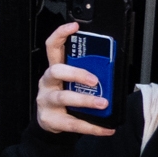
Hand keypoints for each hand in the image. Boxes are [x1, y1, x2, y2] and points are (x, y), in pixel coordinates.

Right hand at [35, 21, 114, 137]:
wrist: (51, 125)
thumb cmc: (65, 101)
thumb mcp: (71, 84)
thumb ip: (85, 76)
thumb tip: (111, 74)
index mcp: (55, 70)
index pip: (52, 47)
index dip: (60, 34)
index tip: (74, 27)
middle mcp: (48, 83)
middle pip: (56, 70)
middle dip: (76, 72)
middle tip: (95, 80)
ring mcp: (47, 101)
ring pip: (63, 97)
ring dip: (85, 100)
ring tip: (103, 103)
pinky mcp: (51, 119)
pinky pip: (73, 123)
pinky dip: (92, 127)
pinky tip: (106, 128)